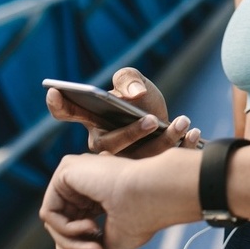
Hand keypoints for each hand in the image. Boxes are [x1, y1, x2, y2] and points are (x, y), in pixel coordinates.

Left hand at [39, 153, 162, 248]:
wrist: (153, 195)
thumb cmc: (141, 218)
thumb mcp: (111, 241)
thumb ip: (87, 245)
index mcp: (99, 192)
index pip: (72, 223)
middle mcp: (86, 180)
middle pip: (60, 224)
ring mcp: (76, 174)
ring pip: (53, 221)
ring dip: (71, 244)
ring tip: (95, 248)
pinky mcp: (66, 169)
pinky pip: (49, 212)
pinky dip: (65, 229)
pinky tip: (91, 227)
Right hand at [45, 68, 202, 157]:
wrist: (166, 118)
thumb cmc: (142, 98)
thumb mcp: (135, 81)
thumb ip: (129, 78)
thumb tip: (132, 94)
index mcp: (92, 119)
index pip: (68, 112)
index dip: (59, 104)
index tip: (55, 92)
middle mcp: (103, 144)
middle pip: (109, 145)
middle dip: (130, 133)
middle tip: (150, 120)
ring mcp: (124, 160)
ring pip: (139, 157)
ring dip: (164, 140)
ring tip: (183, 122)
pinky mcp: (148, 170)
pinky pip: (164, 162)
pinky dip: (183, 146)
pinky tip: (194, 132)